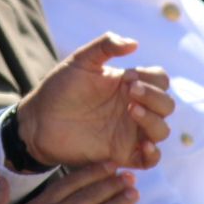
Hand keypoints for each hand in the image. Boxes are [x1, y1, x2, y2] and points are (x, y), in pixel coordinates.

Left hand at [16, 33, 173, 168]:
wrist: (37, 121)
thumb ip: (105, 46)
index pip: (160, 80)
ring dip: (154, 120)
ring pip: (162, 130)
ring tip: (131, 110)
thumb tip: (135, 43)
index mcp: (128, 86)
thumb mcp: (81, 61)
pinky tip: (143, 144)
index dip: (152, 79)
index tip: (127, 77)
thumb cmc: (58, 89)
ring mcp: (129, 133)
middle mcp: (134, 109)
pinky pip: (150, 160)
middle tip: (128, 92)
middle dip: (155, 97)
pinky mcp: (121, 155)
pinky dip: (153, 154)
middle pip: (167, 105)